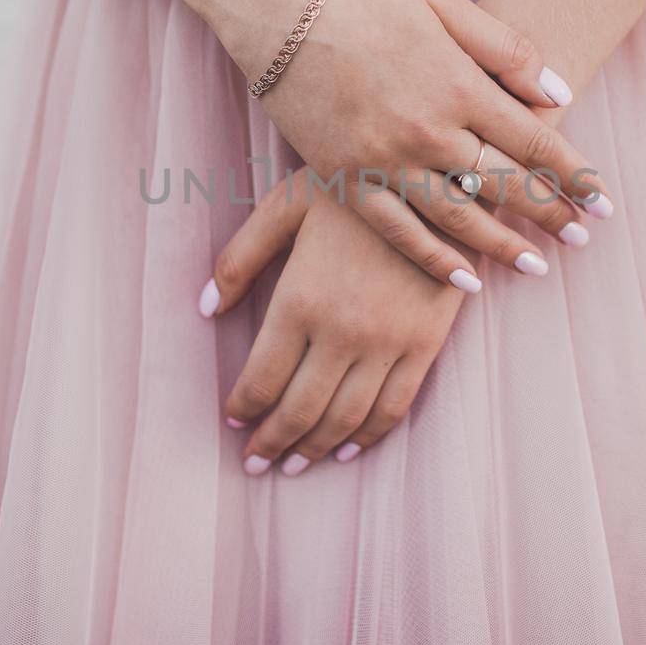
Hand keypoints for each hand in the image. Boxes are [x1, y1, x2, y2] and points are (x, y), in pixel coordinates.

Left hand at [202, 177, 464, 474]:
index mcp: (300, 299)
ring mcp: (387, 343)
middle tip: (256, 464)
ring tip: (294, 466)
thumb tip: (206, 309)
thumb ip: (240, 258)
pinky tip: (346, 449)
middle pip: (299, 410)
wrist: (440, 178)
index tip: (234, 420)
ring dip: (314, 450)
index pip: (261, 378)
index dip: (244, 407)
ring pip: (344, 419)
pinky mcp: (425, 345)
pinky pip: (393, 407)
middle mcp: (341, 331)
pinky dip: (367, 437)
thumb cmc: (353, 186)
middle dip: (272, 443)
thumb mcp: (285, 206)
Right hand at [210, 0, 613, 291]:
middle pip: (506, 185)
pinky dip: (433, 259)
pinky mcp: (344, 179)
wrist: (276, 2)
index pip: (535, 142)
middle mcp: (428, 131)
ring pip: (458, 218)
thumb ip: (505, 49)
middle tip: (582, 237)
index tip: (603, 202)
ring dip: (502, 246)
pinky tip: (464, 281)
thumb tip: (561, 92)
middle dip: (551, 214)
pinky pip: (397, 231)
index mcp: (459, 84)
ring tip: (535, 267)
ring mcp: (384, 160)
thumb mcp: (444, 2)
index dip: (575, 175)